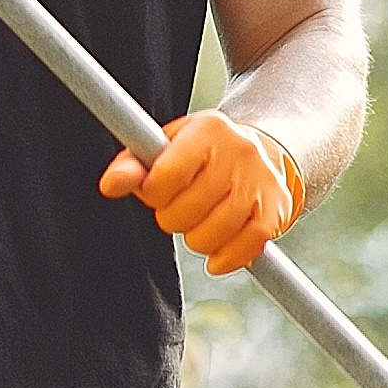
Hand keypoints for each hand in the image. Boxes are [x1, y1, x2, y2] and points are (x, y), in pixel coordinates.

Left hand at [100, 112, 303, 275]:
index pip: (166, 176)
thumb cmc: (201, 155)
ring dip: (197, 240)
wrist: (260, 153)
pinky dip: (226, 258)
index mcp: (208, 129)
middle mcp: (239, 151)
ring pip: (214, 233)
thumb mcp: (166, 148)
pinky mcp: (276, 211)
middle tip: (180, 208)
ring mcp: (261, 182)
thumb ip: (134, 165)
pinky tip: (217, 255)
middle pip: (188, 209)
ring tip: (198, 225)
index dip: (153, 194)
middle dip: (174, 218)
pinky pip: (247, 247)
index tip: (157, 192)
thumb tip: (111, 185)